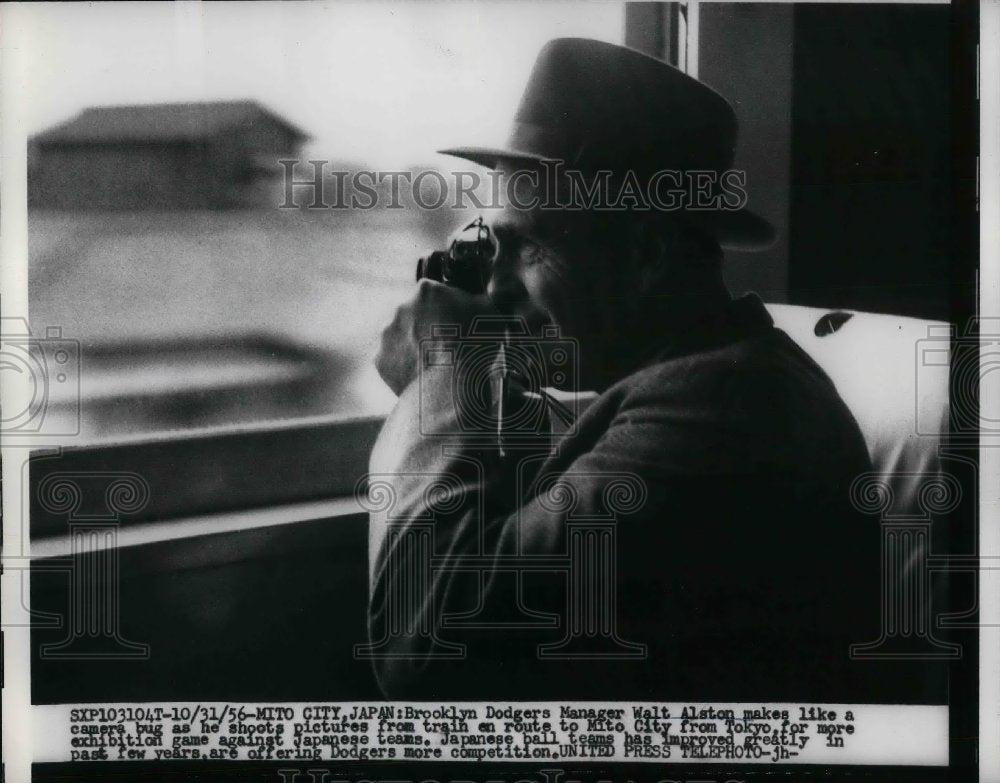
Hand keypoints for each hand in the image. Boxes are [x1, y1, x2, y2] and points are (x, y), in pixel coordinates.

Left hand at [375, 280, 495, 395]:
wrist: (450, 385)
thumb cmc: (474, 346)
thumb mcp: (490, 311)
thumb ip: (479, 298)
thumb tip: (477, 296)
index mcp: (427, 290)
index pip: (434, 292)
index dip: (447, 308)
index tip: (456, 323)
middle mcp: (401, 307)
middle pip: (415, 314)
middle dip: (428, 326)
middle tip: (447, 345)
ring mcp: (388, 334)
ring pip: (403, 337)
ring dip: (416, 346)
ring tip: (436, 363)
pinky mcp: (381, 359)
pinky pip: (394, 360)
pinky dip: (405, 366)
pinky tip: (423, 375)